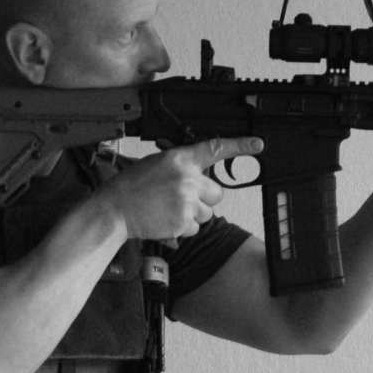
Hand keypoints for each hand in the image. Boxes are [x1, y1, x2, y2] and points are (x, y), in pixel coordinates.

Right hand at [98, 137, 262, 238]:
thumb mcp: (157, 163)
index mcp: (180, 159)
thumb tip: (200, 173)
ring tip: (169, 209)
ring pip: (208, 213)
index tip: (258, 144)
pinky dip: (184, 228)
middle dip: (205, 198)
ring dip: (194, 214)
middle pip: (217, 193)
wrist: (115, 209)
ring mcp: (187, 202)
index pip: (216, 149)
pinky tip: (166, 219)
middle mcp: (187, 179)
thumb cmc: (132, 186)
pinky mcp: (183, 223)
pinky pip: (196, 228)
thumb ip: (182, 166)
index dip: (240, 146)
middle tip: (183, 198)